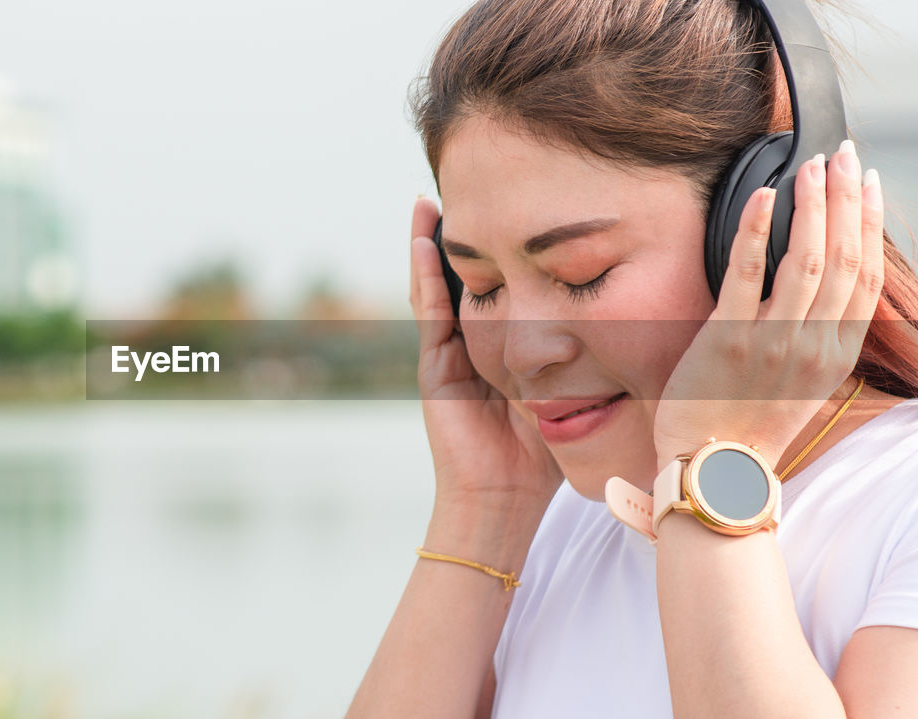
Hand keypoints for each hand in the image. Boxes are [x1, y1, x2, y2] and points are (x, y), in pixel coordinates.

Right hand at [410, 196, 563, 510]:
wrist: (504, 500)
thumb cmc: (542, 456)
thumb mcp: (575, 394)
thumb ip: (593, 363)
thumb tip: (651, 331)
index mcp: (505, 347)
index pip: (506, 285)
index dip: (509, 248)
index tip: (523, 205)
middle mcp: (474, 343)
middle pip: (470, 276)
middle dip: (470, 234)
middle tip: (474, 185)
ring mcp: (450, 352)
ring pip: (442, 284)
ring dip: (435, 241)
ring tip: (435, 195)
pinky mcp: (435, 365)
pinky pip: (429, 309)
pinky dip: (424, 272)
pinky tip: (425, 237)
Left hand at [651, 141, 883, 467]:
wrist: (714, 470)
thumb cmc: (748, 426)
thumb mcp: (801, 383)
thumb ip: (814, 339)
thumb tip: (819, 293)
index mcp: (834, 354)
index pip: (864, 276)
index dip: (868, 225)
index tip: (866, 184)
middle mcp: (812, 344)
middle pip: (843, 258)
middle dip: (846, 200)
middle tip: (842, 156)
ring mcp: (772, 340)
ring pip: (805, 259)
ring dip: (811, 205)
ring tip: (810, 167)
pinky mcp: (728, 338)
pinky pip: (746, 273)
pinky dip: (755, 230)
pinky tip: (762, 197)